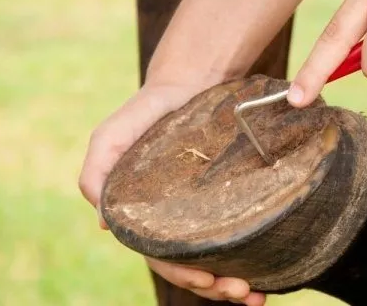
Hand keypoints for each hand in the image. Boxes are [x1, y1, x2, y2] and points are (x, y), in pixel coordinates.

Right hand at [78, 82, 265, 304]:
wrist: (189, 83)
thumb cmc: (148, 110)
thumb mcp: (111, 136)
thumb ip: (97, 173)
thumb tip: (104, 223)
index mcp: (147, 214)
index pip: (162, 256)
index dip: (183, 274)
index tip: (209, 280)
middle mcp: (174, 219)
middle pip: (192, 266)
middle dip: (214, 286)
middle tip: (242, 292)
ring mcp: (202, 211)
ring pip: (215, 259)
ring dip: (232, 284)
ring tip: (257, 296)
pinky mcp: (226, 199)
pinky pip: (238, 234)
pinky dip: (250, 256)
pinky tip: (268, 271)